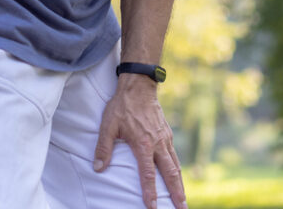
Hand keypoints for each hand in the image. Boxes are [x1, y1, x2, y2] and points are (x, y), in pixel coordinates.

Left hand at [93, 76, 186, 208]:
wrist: (139, 86)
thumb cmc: (122, 106)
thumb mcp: (108, 125)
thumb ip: (104, 147)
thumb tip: (99, 168)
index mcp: (143, 144)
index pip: (148, 174)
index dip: (150, 193)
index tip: (153, 208)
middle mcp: (158, 143)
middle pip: (170, 173)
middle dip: (176, 193)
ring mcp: (164, 138)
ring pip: (175, 165)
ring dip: (180, 183)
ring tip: (183, 199)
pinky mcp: (166, 133)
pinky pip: (174, 156)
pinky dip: (177, 169)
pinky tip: (177, 176)